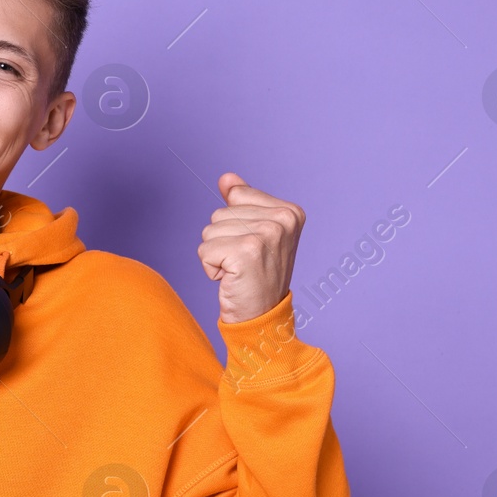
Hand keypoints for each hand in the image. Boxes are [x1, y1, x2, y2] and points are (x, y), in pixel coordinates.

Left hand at [197, 172, 304, 323]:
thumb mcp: (256, 234)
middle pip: (220, 213)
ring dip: (216, 255)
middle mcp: (283, 220)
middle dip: (223, 241)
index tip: (254, 248)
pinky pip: (205, 250)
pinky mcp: (246, 252)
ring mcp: (267, 235)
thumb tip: (226, 178)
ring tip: (238, 271)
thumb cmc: (258, 277)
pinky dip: (211, 268)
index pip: (236, 196)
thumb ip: (243, 203)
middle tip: (245, 264)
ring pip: (210, 231)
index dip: (235, 225)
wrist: (263, 318)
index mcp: (290, 211)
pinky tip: (231, 279)